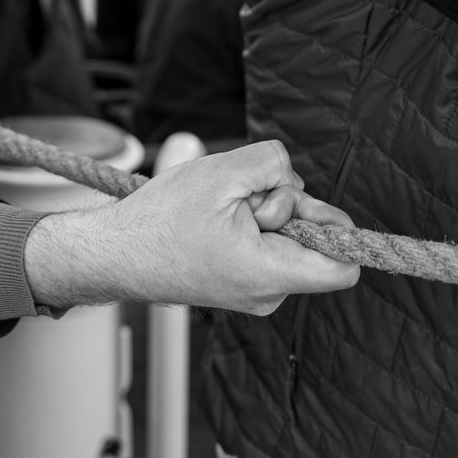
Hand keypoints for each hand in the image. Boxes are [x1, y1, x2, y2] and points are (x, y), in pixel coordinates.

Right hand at [22, 140, 359, 313]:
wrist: (112, 253)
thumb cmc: (159, 221)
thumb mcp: (222, 172)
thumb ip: (274, 163)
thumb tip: (294, 174)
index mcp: (270, 275)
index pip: (344, 268)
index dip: (339, 229)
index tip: (309, 204)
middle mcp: (269, 294)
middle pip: (313, 239)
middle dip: (285, 204)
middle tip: (240, 197)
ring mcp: (254, 292)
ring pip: (287, 237)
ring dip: (262, 209)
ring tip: (219, 208)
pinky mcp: (239, 283)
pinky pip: (265, 245)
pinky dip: (247, 222)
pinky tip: (214, 218)